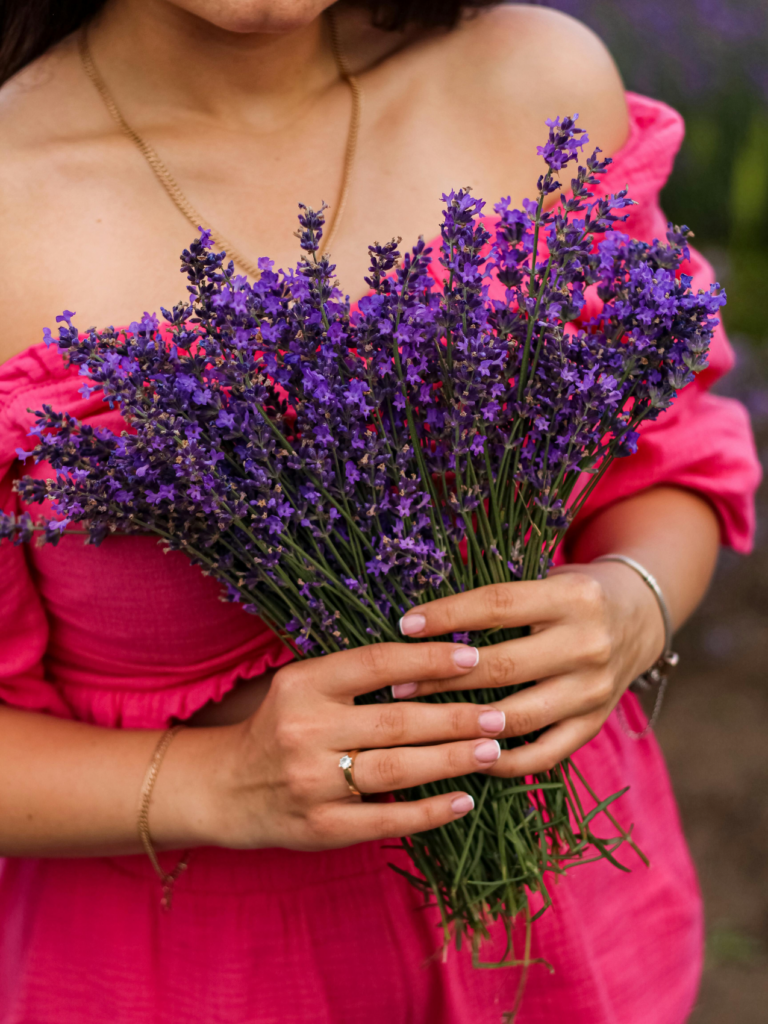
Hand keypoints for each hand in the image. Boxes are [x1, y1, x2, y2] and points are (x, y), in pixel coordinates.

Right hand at [184, 641, 510, 851]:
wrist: (224, 788)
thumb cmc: (280, 726)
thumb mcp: (305, 686)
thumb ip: (357, 675)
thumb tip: (437, 662)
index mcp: (303, 684)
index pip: (377, 663)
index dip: (430, 659)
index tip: (473, 657)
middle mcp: (305, 730)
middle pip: (397, 720)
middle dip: (456, 717)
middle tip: (499, 714)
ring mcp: (312, 782)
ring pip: (398, 769)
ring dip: (452, 760)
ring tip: (492, 750)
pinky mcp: (320, 828)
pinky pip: (386, 820)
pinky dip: (429, 811)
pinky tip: (463, 800)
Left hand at [392, 563, 664, 777]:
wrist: (638, 617)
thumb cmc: (570, 594)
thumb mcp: (545, 578)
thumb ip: (498, 597)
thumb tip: (422, 620)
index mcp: (573, 597)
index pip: (498, 606)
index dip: (448, 616)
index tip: (405, 625)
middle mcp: (589, 644)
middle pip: (502, 666)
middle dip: (442, 677)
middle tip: (399, 683)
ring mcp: (595, 689)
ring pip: (518, 715)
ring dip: (462, 723)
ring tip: (420, 722)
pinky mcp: (595, 723)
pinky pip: (543, 754)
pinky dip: (502, 761)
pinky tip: (465, 755)